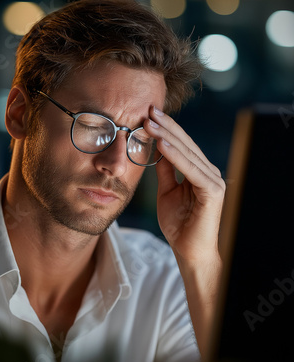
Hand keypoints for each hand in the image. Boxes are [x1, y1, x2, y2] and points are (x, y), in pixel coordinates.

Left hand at [144, 105, 225, 267]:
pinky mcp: (212, 191)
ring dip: (168, 136)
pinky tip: (163, 144)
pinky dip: (176, 156)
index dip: (166, 129)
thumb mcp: (167, 191)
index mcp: (199, 171)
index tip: (148, 114)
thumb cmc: (179, 224)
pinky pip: (191, 170)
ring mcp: (213, 180)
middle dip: (166, 126)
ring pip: (187, 153)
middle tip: (148, 110)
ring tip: (150, 123)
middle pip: (185, 144)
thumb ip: (165, 170)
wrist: (188, 251)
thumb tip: (157, 149)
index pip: (181, 145)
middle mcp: (209, 172)